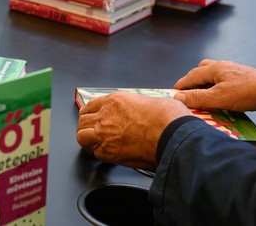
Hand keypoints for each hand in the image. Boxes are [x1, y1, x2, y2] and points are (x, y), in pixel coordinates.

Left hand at [76, 92, 190, 169]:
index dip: (90, 113)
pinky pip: (96, 154)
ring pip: (82, 136)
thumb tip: (145, 113)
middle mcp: (106, 115)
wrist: (173, 134)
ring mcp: (105, 134)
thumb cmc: (168, 118)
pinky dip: (100, 154)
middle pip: (82, 121)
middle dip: (85, 127)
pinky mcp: (110, 152)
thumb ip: (139, 107)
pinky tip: (108, 154)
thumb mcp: (152, 102)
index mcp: (116, 101)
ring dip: (87, 140)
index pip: (91, 105)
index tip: (92, 118)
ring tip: (94, 144)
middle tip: (91, 133)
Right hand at [173, 59, 255, 112]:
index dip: (181, 85)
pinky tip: (220, 98)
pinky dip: (216, 88)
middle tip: (186, 94)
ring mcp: (233, 72)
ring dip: (205, 85)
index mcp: (214, 68)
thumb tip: (177, 97)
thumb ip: (197, 97)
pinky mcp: (242, 80)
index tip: (172, 94)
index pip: (191, 75)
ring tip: (202, 96)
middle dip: (192, 82)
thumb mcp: (218, 97)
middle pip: (201, 71)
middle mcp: (222, 67)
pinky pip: (223, 82)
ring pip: (213, 76)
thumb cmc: (246, 92)